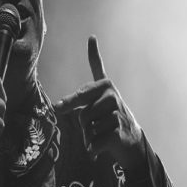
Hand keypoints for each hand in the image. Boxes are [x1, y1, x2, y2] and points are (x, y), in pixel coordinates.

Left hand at [55, 35, 144, 171]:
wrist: (130, 142)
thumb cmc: (107, 122)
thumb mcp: (94, 108)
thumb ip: (77, 101)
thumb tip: (56, 107)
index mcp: (105, 87)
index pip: (95, 72)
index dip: (93, 55)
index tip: (91, 37)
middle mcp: (112, 95)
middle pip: (83, 113)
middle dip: (84, 124)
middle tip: (94, 126)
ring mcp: (117, 112)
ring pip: (88, 127)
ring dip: (89, 137)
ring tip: (101, 134)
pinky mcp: (119, 130)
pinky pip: (94, 141)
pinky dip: (93, 149)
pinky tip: (101, 147)